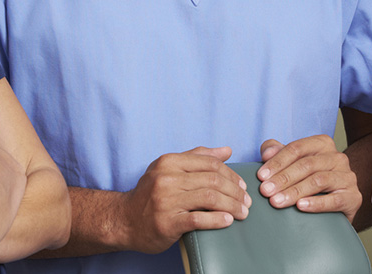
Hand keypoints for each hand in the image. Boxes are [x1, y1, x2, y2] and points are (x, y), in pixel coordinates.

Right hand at [120, 146, 250, 253]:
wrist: (124, 220)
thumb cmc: (151, 194)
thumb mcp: (169, 168)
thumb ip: (197, 157)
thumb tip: (227, 150)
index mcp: (169, 162)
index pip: (210, 163)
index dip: (231, 174)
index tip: (242, 186)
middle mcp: (167, 178)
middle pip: (214, 180)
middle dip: (236, 192)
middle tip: (247, 202)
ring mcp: (166, 200)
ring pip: (210, 198)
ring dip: (232, 206)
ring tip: (243, 213)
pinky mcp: (167, 222)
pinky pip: (199, 219)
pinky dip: (217, 220)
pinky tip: (228, 221)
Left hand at [258, 135, 360, 222]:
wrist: (336, 205)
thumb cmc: (310, 181)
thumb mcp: (293, 163)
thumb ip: (278, 152)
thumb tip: (266, 152)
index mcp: (323, 144)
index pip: (297, 149)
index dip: (277, 162)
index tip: (261, 176)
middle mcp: (338, 157)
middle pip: (307, 164)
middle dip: (283, 178)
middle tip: (265, 191)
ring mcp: (347, 177)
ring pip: (318, 180)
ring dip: (294, 191)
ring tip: (277, 201)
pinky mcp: (353, 197)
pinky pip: (334, 200)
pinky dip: (316, 203)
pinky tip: (300, 207)